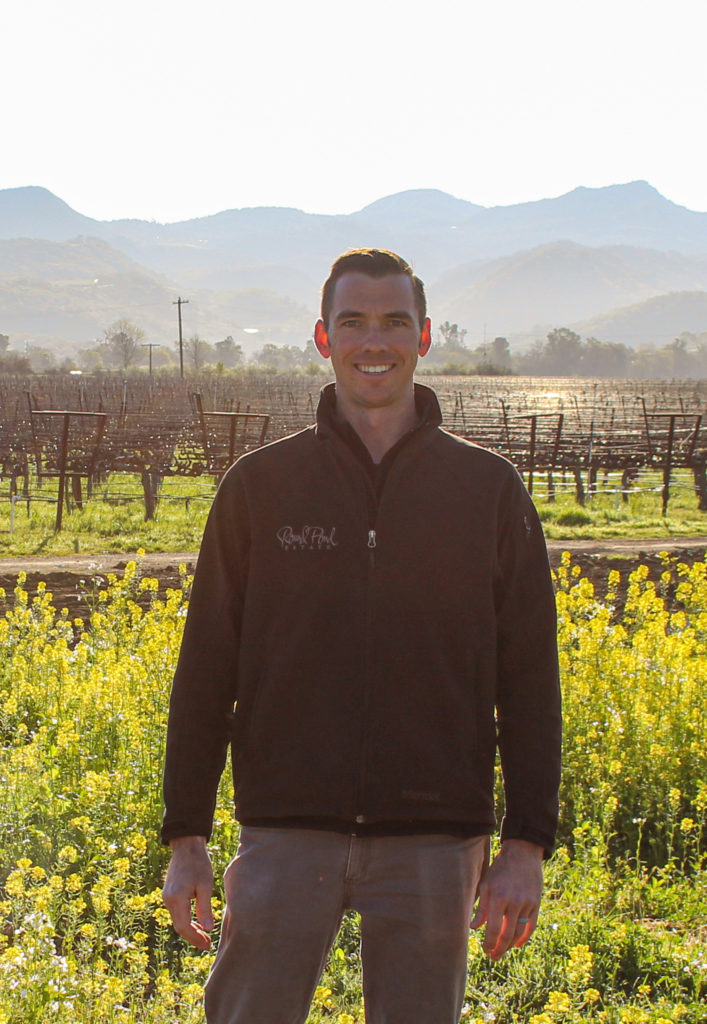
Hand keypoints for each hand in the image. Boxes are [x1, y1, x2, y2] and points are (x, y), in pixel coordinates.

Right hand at [162, 835, 214, 949]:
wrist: (186, 846)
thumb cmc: (198, 863)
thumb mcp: (205, 885)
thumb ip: (205, 908)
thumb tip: (208, 929)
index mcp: (176, 899)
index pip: (184, 927)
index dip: (195, 938)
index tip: (207, 945)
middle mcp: (168, 900)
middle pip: (179, 926)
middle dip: (193, 936)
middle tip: (207, 944)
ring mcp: (167, 896)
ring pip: (177, 920)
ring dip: (190, 929)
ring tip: (204, 935)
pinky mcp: (169, 893)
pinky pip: (177, 912)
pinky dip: (186, 919)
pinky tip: (197, 922)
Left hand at [470, 839, 543, 960]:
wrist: (522, 854)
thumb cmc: (500, 869)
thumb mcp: (486, 884)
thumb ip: (481, 907)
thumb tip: (473, 927)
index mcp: (498, 897)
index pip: (493, 929)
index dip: (488, 943)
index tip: (485, 950)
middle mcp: (514, 902)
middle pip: (507, 935)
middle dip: (499, 949)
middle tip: (493, 957)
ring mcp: (527, 904)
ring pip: (519, 933)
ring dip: (510, 945)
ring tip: (502, 951)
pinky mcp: (536, 904)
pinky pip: (531, 926)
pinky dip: (524, 938)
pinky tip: (517, 944)